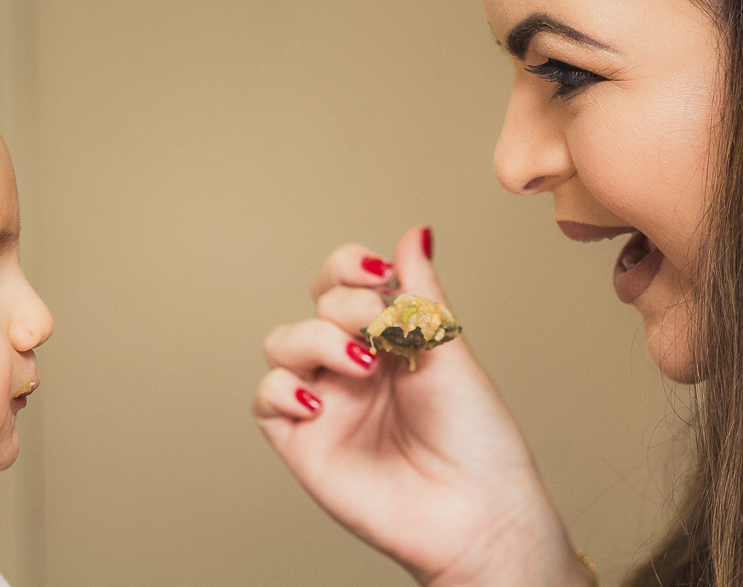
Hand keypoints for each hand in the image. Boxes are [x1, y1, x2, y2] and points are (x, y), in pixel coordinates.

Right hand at [254, 227, 591, 585]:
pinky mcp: (301, 441)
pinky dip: (284, 389)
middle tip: (386, 333)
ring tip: (361, 365)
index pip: (344, 281)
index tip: (378, 273)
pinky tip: (321, 402)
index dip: (349, 267)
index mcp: (387, 337)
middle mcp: (350, 363)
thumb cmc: (476, 437)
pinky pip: (266, 399)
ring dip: (315, 341)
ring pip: (280, 343)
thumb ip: (421, 291)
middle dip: (348, 309)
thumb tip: (415, 231)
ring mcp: (324, 400)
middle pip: (316, 306)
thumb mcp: (450, 349)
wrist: (475, 511)